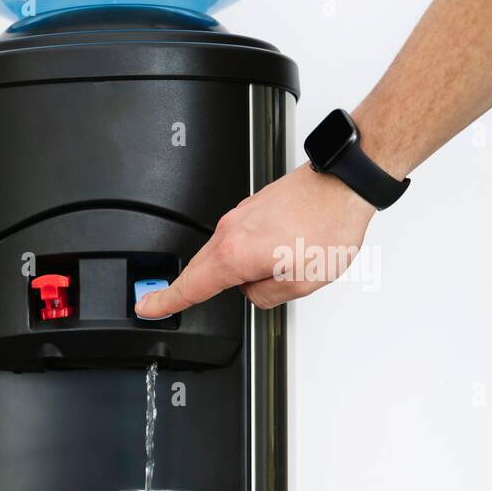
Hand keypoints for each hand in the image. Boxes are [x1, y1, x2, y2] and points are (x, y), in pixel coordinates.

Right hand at [133, 164, 376, 316]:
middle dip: (197, 287)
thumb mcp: (302, 282)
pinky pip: (238, 239)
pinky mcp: (252, 207)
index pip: (190, 286)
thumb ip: (267, 296)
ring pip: (224, 254)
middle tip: (191, 299)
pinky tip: (278, 252)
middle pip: (201, 269)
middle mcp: (231, 231)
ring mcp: (240, 216)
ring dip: (238, 268)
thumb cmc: (328, 225)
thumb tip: (253, 292)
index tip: (146, 307)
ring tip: (281, 269)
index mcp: (236, 254)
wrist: (345, 182)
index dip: (165, 301)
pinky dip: (247, 251)